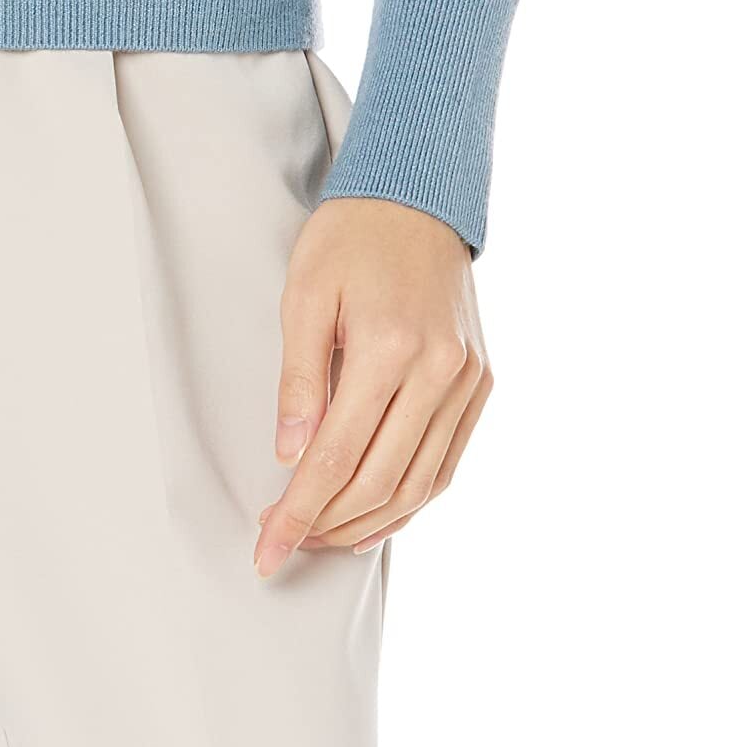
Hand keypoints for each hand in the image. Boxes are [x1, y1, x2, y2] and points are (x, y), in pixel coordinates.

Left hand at [254, 196, 491, 577]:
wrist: (416, 199)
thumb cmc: (349, 240)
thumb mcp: (304, 295)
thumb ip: (298, 379)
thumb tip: (289, 456)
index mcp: (388, 347)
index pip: (336, 456)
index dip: (298, 511)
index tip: (266, 547)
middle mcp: (438, 372)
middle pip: (379, 481)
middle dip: (326, 524)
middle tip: (283, 541)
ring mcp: (468, 382)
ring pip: (420, 485)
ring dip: (367, 522)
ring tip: (320, 537)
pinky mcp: (481, 385)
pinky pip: (447, 464)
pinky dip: (410, 500)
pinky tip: (372, 516)